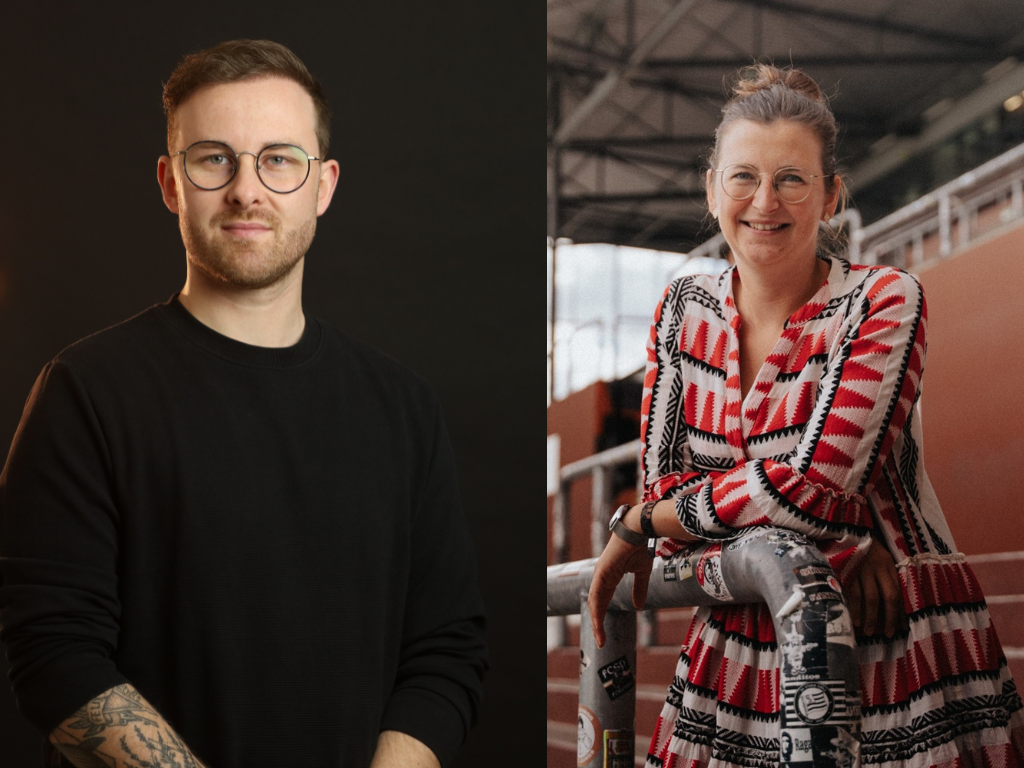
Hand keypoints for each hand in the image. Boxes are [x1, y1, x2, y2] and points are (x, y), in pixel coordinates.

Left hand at [587, 506, 651, 647]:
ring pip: (594, 602)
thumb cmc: (639, 547)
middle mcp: (601, 577)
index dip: (602, 618)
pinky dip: (596, 607)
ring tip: (600, 637)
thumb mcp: (642, 573)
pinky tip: (597, 620)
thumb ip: (639, 589)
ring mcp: (600, 574)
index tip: (605, 636)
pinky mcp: (602, 571)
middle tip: (601, 642)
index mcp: (609, 578)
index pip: (602, 602)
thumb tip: (638, 607)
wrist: (639, 531)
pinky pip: (597, 593)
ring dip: (596, 620)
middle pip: (596, 605)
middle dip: (597, 625)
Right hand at [846, 537, 906, 637]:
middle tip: (889, 634)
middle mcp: (878, 567)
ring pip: (872, 598)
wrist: (841, 527)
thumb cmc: (859, 545)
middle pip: (889, 596)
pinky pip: (853, 593)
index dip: (901, 611)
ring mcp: (862, 569)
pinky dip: (855, 609)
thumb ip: (883, 573)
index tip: (901, 627)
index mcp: (888, 564)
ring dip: (872, 617)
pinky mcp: (847, 570)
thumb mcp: (877, 555)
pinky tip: (855, 621)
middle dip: (890, 618)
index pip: (898, 592)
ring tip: (870, 632)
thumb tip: (889, 600)